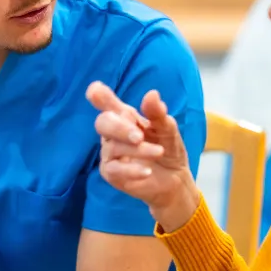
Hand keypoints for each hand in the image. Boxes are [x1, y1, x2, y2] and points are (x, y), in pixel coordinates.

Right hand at [86, 82, 199, 232]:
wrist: (175, 179)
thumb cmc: (168, 149)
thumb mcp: (168, 130)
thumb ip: (158, 114)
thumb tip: (152, 94)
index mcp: (125, 117)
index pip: (108, 104)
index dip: (99, 96)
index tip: (94, 90)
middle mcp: (113, 133)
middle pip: (103, 123)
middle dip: (119, 128)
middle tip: (139, 136)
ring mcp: (110, 153)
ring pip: (113, 147)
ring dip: (137, 150)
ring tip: (158, 152)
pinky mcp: (111, 173)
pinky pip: (114, 169)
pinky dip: (131, 169)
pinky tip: (146, 171)